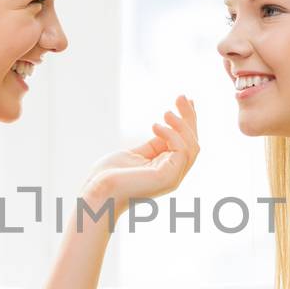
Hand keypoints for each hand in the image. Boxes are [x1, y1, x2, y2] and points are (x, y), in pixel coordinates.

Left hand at [82, 96, 198, 219]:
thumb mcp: (135, 154)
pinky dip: (172, 134)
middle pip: (193, 144)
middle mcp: (173, 175)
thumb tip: (164, 126)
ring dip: (183, 125)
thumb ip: (153, 145)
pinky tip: (156, 125)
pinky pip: (181, 151)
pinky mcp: (168, 177)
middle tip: (182, 96)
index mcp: (166, 170)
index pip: (185, 144)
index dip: (188, 122)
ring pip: (192, 147)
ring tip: (167, 112)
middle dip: (189, 118)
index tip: (186, 101)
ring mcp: (172, 178)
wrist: (96, 192)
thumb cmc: (109, 176)